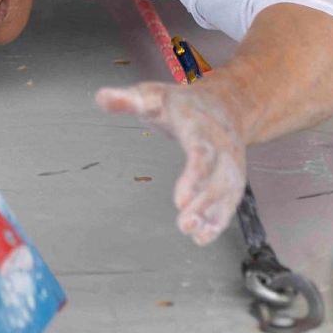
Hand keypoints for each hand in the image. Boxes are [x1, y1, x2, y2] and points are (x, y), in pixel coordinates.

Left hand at [96, 82, 247, 245]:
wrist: (228, 104)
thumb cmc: (185, 104)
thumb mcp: (154, 95)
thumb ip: (128, 100)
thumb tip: (101, 97)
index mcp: (201, 126)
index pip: (202, 152)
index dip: (194, 177)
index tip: (180, 200)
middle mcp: (221, 147)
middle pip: (217, 178)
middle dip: (203, 203)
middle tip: (184, 223)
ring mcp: (229, 164)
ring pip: (226, 192)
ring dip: (212, 216)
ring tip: (194, 234)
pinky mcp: (231, 178)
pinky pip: (229, 201)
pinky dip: (218, 220)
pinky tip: (202, 237)